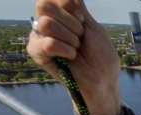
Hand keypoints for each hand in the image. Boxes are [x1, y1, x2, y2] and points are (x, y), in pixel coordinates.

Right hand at [27, 0, 120, 114]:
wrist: (103, 80)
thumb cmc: (101, 56)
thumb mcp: (92, 26)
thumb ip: (77, 7)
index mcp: (60, 13)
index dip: (70, 6)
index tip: (82, 21)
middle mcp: (47, 21)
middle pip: (44, 5)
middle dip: (70, 22)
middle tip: (80, 37)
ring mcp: (40, 36)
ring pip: (45, 24)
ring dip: (69, 38)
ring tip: (76, 49)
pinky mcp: (37, 53)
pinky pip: (46, 43)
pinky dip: (64, 49)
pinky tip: (71, 56)